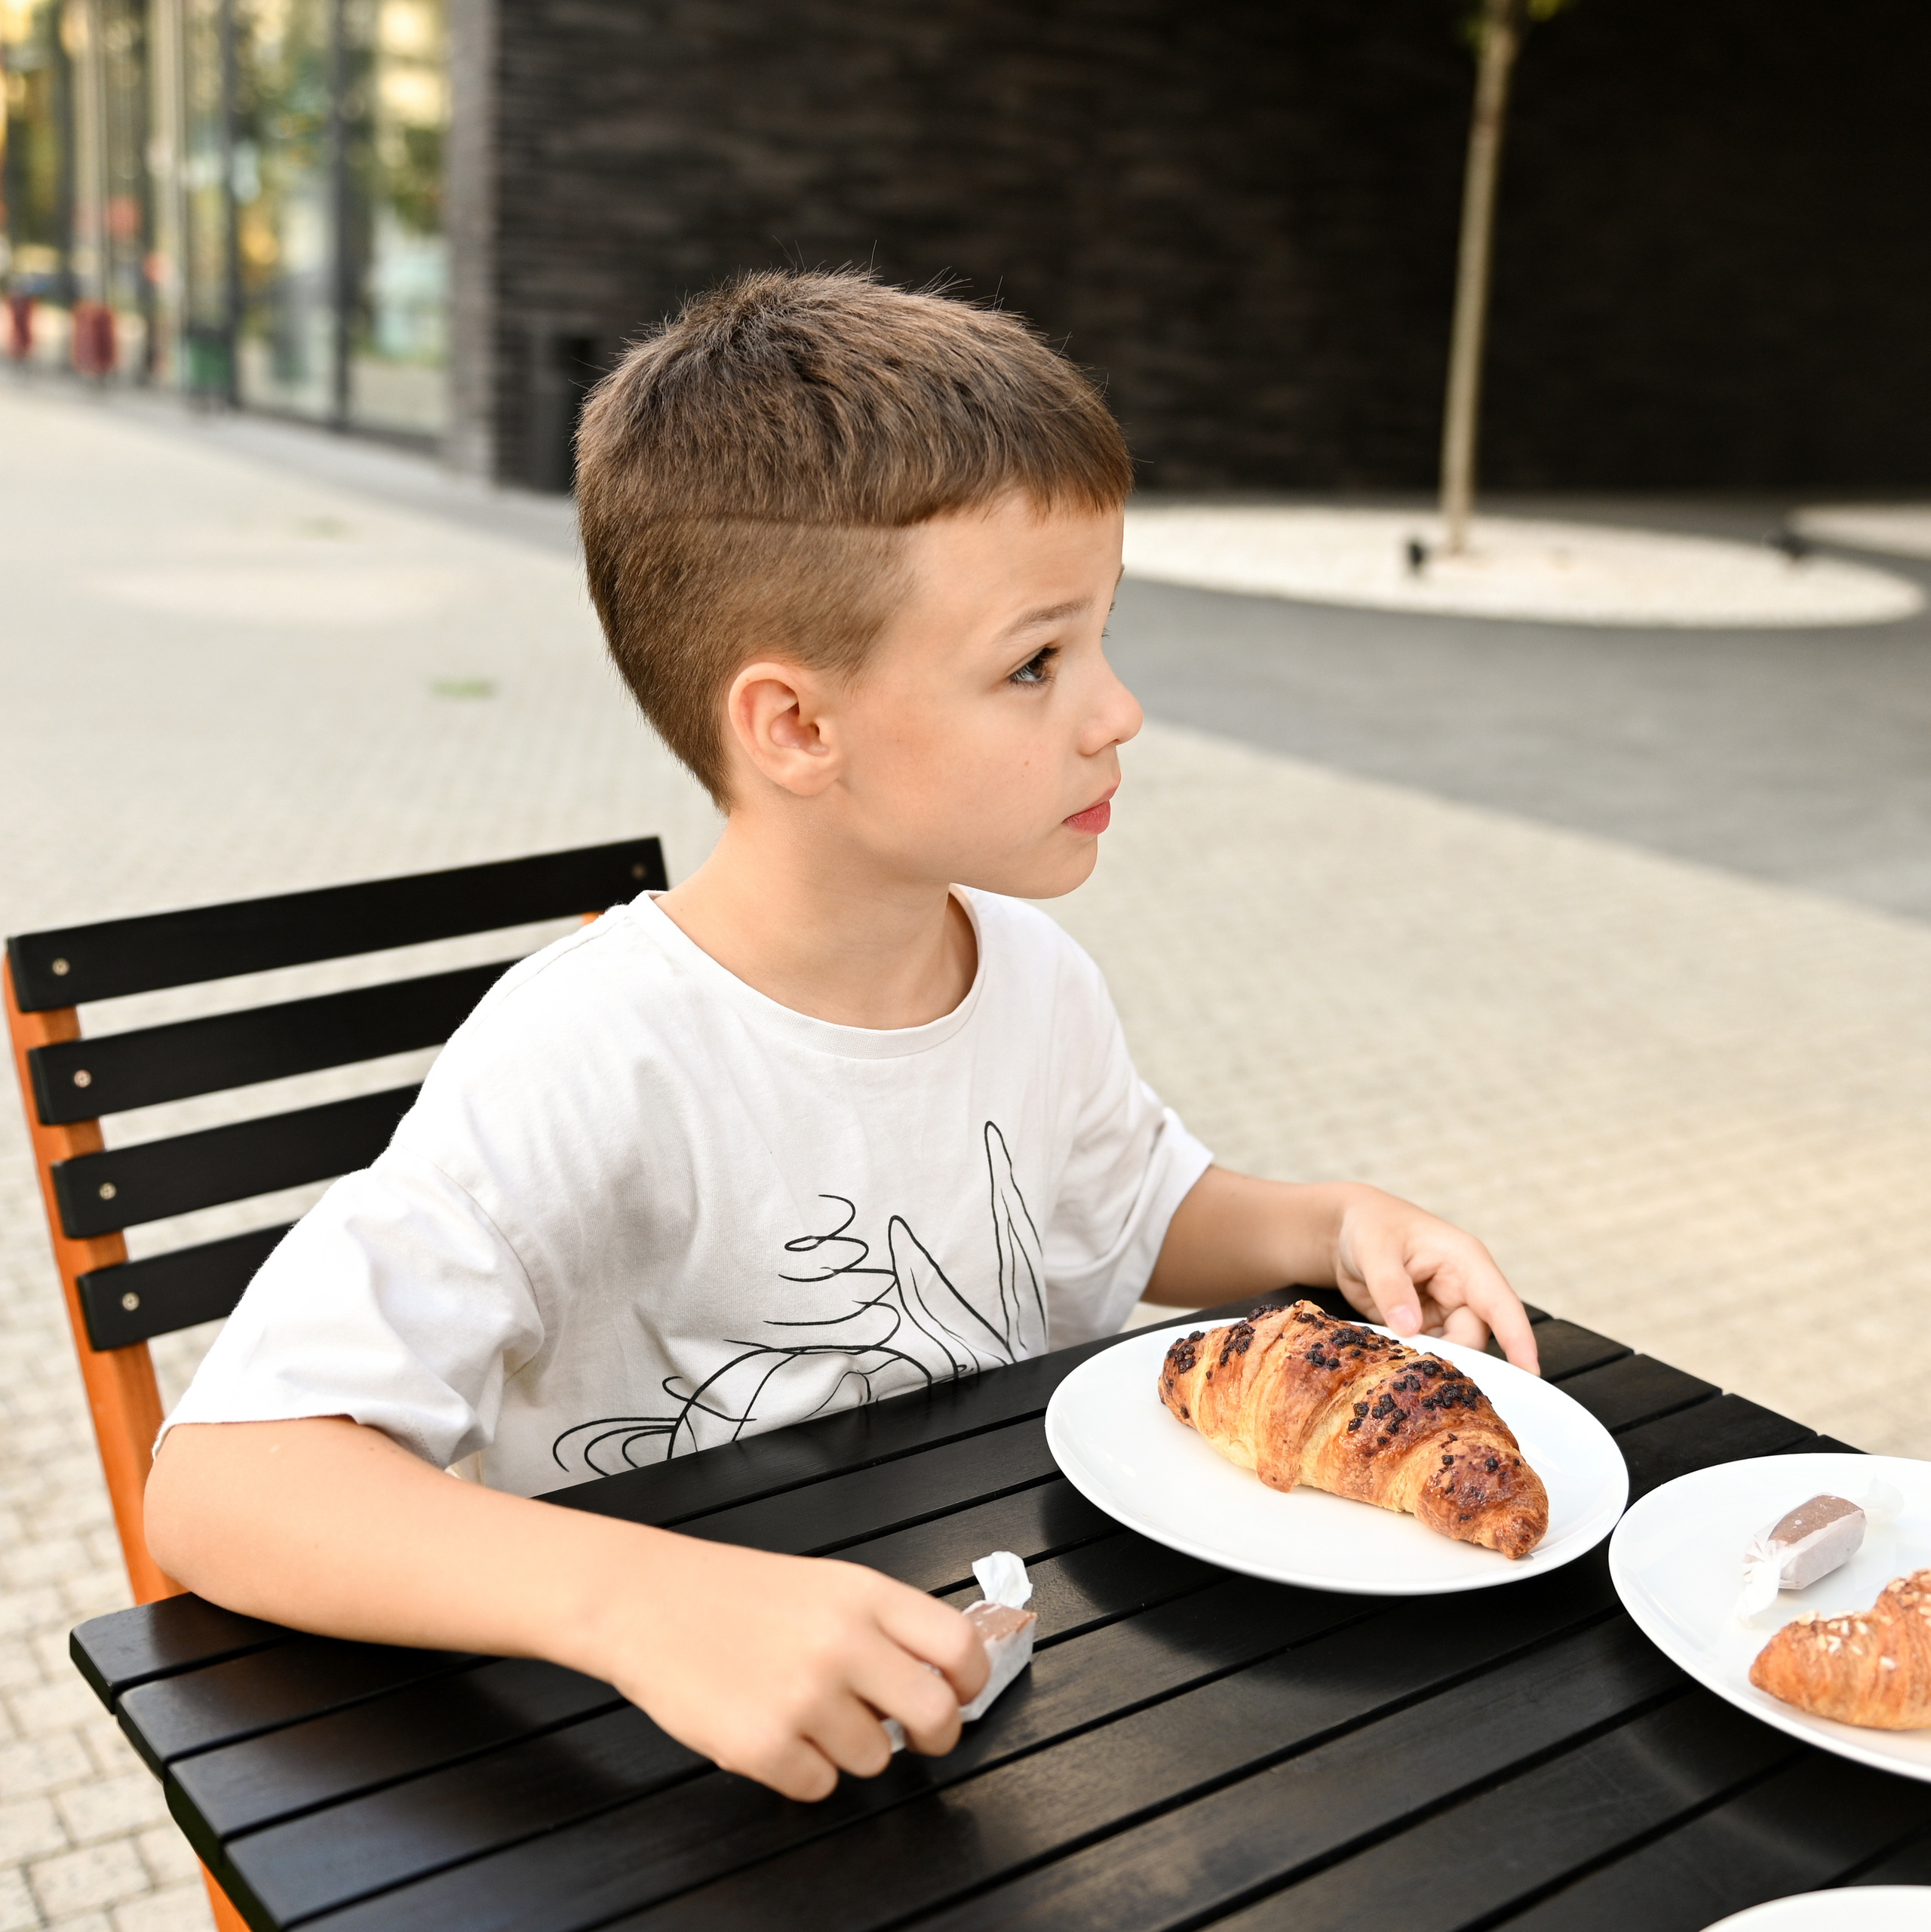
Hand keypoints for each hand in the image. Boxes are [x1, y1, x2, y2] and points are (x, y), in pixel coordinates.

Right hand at [585, 1538, 989, 1801]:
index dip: (971, 1681)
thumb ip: (883, 1625)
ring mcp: (804, 1697)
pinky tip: (773, 1730)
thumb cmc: (733, 1594)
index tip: (961, 1693)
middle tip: (913, 1732)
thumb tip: (939, 1677)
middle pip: (937, 1716)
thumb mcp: (824, 1586)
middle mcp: (842, 1643)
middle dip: (935, 1735)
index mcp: (863, 1595)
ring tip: (805, 1710)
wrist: (646, 1601)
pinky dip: (801, 1770)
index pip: (957, 1646)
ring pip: (876, 1759)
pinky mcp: (763, 1745)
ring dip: (850, 1747)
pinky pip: (819, 1786)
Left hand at [1331, 1186, 1538, 1372]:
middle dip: (1454, 1357)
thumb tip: (1410, 1328)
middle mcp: (1464, 1289)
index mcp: (1466, 1262)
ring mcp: (1446, 1310)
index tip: (1530, 1371)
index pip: (1501, 1304)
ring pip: (1454, 1349)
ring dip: (1432, 1361)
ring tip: (1403, 1365)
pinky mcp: (1426, 1326)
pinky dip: (1416, 1360)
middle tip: (1421, 1371)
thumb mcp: (1375, 1249)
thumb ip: (1391, 1287)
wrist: (1349, 1228)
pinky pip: (1431, 1351)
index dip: (1518, 1338)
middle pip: (1474, 1337)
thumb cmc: (1371, 1225)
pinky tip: (1396, 1361)